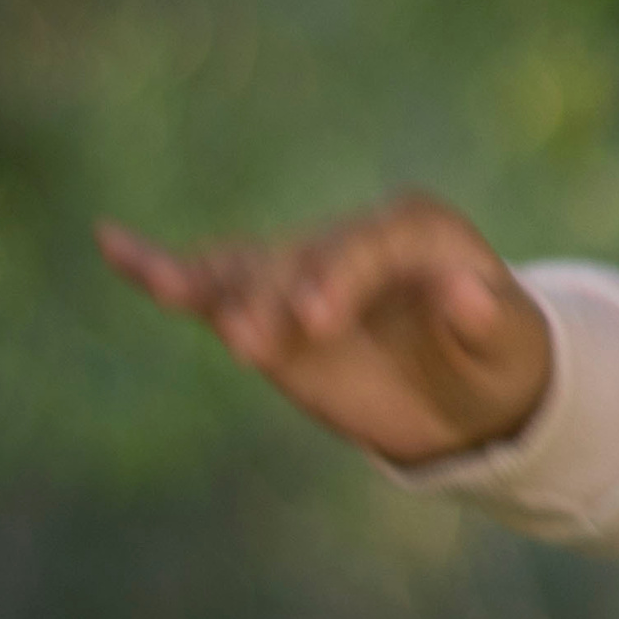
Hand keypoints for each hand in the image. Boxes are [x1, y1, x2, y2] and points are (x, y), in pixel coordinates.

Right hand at [95, 193, 552, 465]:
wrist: (469, 389)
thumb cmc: (496, 356)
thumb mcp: (507, 342)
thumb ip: (485, 318)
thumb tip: (469, 293)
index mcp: (416, 229)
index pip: (369, 242)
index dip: (338, 275)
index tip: (314, 321)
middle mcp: (350, 240)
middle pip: (300, 258)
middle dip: (273, 296)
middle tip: (252, 344)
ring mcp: (303, 271)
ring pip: (251, 273)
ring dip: (218, 292)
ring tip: (180, 298)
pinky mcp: (268, 307)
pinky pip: (211, 284)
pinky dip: (161, 267)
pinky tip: (111, 243)